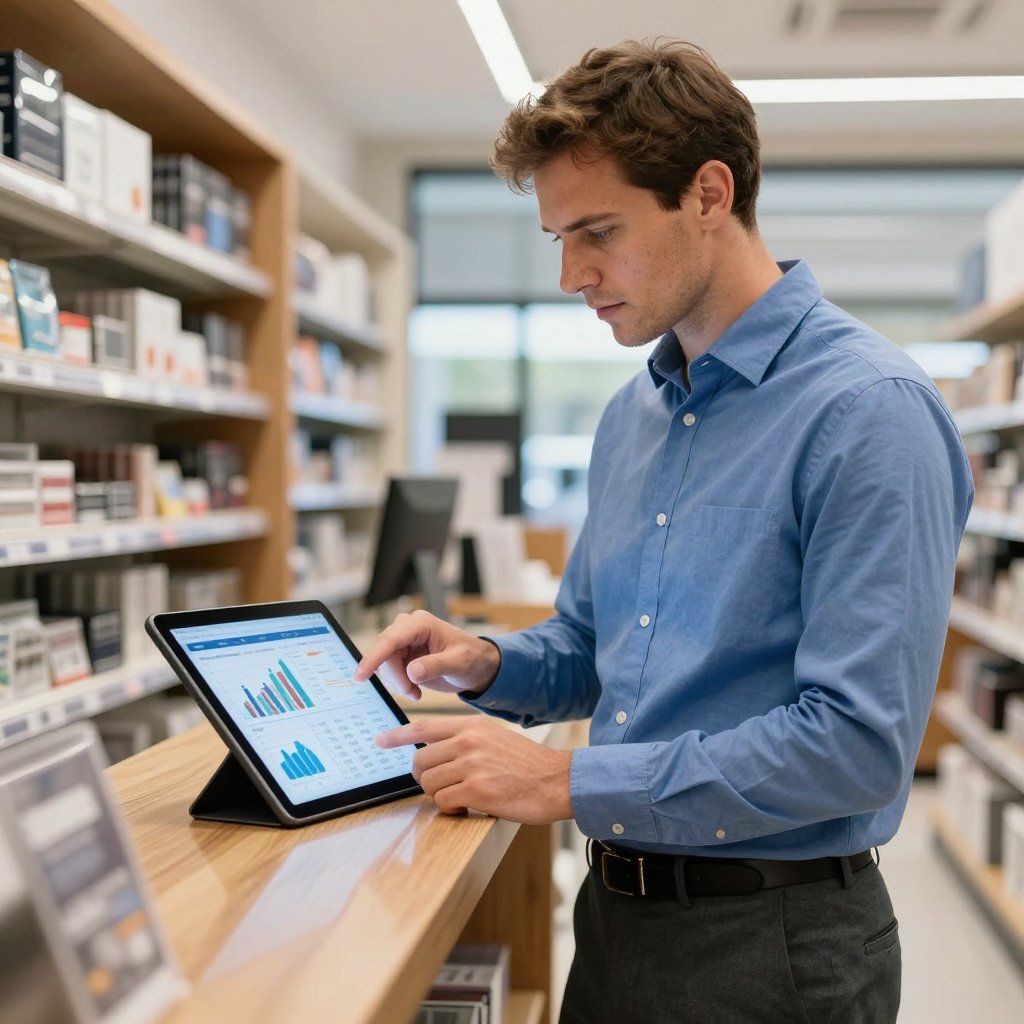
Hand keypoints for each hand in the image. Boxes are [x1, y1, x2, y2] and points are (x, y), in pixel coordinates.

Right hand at [353, 610, 500, 702]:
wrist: (477, 665)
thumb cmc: (472, 658)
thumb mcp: (459, 663)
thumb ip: (436, 666)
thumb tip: (412, 671)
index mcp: (421, 623)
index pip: (390, 639)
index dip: (373, 658)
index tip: (360, 677)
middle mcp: (408, 628)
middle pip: (384, 654)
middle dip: (395, 678)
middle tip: (413, 694)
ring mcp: (403, 641)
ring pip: (384, 665)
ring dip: (398, 683)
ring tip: (417, 693)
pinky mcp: (401, 654)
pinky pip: (388, 672)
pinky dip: (399, 685)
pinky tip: (416, 691)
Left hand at [376, 715, 573, 824]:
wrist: (558, 781)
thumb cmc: (527, 764)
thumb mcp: (495, 738)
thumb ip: (466, 740)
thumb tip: (433, 750)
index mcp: (472, 726)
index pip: (424, 727)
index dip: (397, 734)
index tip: (379, 740)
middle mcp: (469, 741)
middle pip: (420, 760)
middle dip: (423, 778)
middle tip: (440, 787)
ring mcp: (472, 764)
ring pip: (428, 783)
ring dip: (439, 796)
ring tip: (460, 798)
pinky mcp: (477, 790)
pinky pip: (443, 802)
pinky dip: (451, 809)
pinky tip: (468, 807)